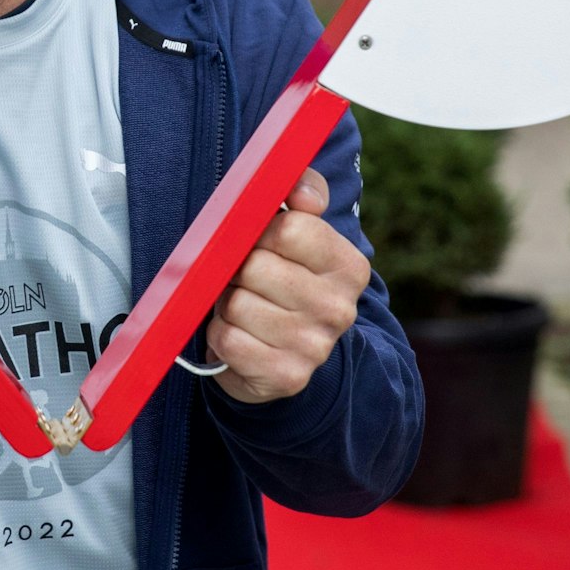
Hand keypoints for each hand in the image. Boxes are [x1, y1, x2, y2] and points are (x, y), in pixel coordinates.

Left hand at [206, 167, 369, 404]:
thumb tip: (301, 192)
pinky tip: (240, 335)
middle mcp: (340, 308)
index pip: (291, 228)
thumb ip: (303, 192)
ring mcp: (315, 347)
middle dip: (238, 270)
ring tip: (244, 307)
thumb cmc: (284, 278)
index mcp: (348, 266)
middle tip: (245, 279)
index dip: (260, 231)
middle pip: (256, 267)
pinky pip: (227, 339)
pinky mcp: (286, 377)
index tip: (259, 241)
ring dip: (227, 303)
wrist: (288, 354)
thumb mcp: (300, 232)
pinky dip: (221, 334)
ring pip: (237, 304)